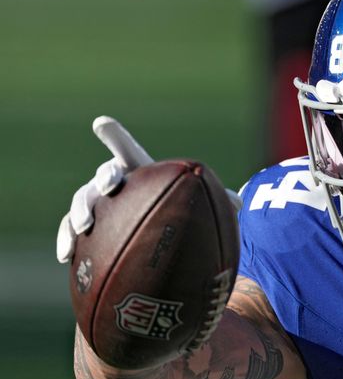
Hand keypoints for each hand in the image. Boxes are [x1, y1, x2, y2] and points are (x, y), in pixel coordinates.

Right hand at [56, 116, 242, 262]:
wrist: (151, 232)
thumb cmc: (175, 211)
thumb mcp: (195, 205)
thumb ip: (214, 201)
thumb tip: (239, 204)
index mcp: (136, 171)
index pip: (126, 151)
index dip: (114, 137)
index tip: (101, 123)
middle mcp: (112, 183)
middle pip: (103, 174)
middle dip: (104, 178)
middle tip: (109, 186)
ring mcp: (96, 204)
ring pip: (82, 201)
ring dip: (80, 210)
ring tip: (84, 226)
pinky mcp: (85, 229)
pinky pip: (71, 232)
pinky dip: (67, 241)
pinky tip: (66, 256)